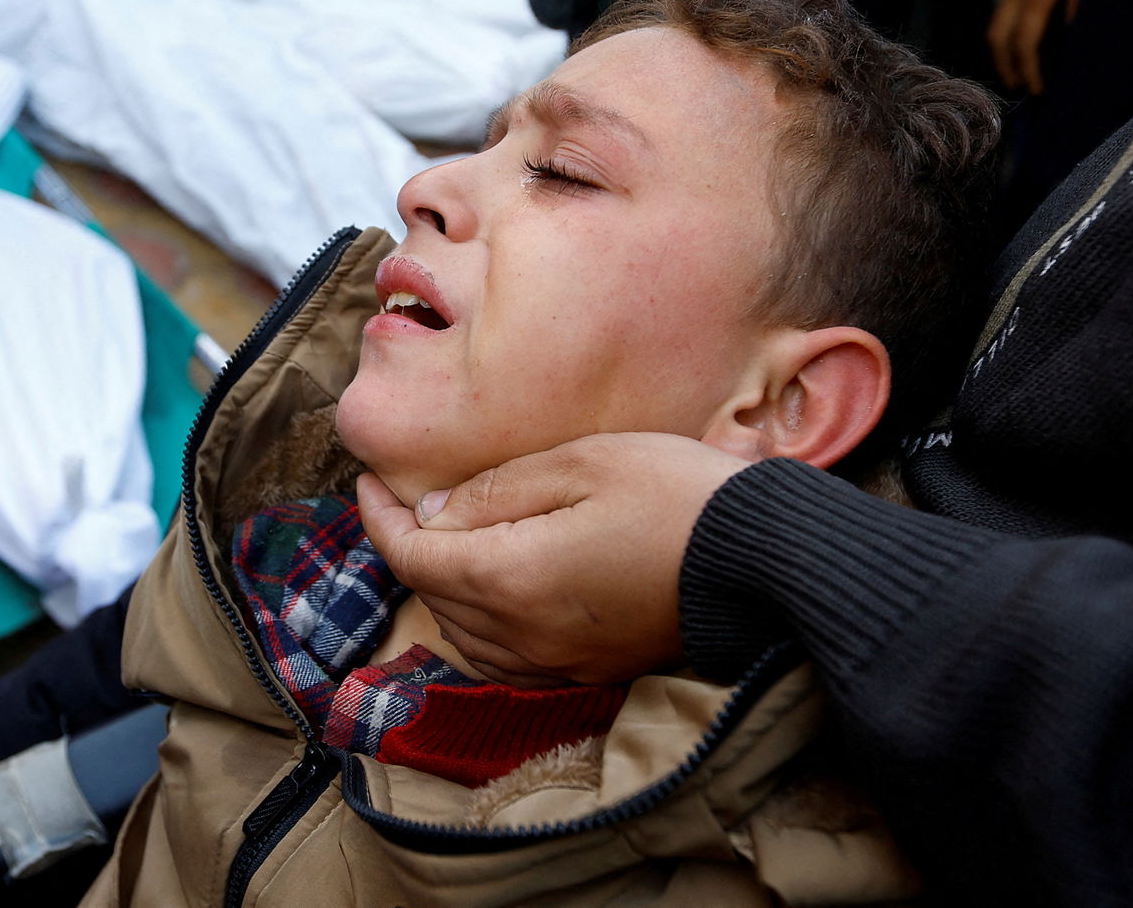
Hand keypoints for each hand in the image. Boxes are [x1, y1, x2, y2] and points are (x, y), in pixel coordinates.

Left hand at [358, 432, 748, 686]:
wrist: (764, 562)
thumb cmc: (676, 496)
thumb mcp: (580, 463)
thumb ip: (498, 490)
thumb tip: (437, 513)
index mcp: (511, 576)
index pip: (412, 555)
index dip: (379, 516)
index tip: (368, 481)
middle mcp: (523, 633)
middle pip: (432, 596)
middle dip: (407, 546)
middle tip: (403, 499)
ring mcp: (556, 660)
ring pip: (462, 635)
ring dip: (440, 588)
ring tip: (444, 538)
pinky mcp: (587, 670)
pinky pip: (504, 658)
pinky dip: (478, 625)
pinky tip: (492, 591)